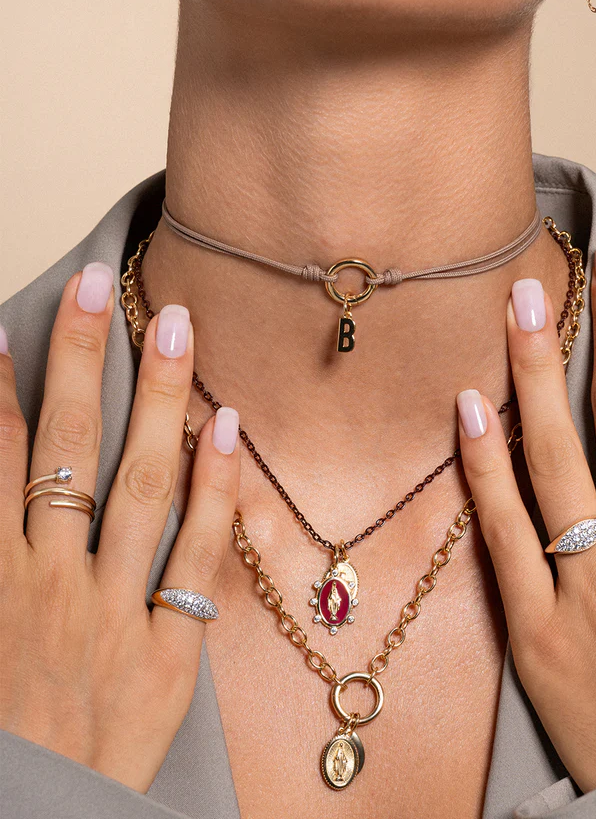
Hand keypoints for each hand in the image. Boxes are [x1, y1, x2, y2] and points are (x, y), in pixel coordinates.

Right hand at [0, 263, 240, 791]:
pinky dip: (217, 492)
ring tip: (177, 325)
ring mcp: (112, 616)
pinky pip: (199, 560)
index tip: (5, 328)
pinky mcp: (167, 658)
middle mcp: (47, 586)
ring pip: (139, 484)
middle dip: (81, 360)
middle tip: (98, 281)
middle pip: (68, 448)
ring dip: (157, 400)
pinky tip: (229, 427)